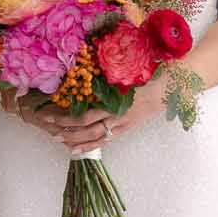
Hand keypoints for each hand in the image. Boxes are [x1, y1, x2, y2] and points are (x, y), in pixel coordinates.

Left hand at [21, 82, 162, 150]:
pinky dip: (90, 146)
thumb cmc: (148, 74)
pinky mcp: (126, 128)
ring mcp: (122, 124)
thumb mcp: (125, 71)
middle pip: (87, 127)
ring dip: (75, 138)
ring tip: (57, 138)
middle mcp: (118, 116)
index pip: (86, 115)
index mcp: (116, 102)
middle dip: (65, 127)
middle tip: (47, 123)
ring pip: (95, 137)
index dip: (67, 117)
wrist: (170, 86)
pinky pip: (105, 140)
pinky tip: (75, 149)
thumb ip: (108, 73)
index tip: (50, 111)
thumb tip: (85, 67)